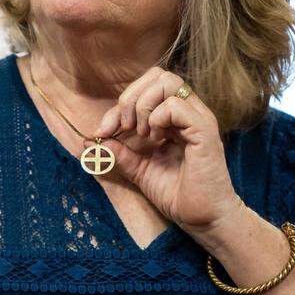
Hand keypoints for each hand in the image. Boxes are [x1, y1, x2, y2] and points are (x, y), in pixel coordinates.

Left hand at [94, 67, 243, 237]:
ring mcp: (198, 118)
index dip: (121, 103)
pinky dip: (158, 118)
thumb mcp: (139, 170)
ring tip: (142, 133)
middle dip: (131, 97)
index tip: (103, 130)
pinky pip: (177, 106)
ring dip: (145, 105)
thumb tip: (89, 142)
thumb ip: (118, 153)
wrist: (202, 220)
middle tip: (124, 127)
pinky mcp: (205, 131)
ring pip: (168, 82)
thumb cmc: (177, 195)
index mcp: (175, 117)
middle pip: (158, 75)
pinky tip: (156, 139)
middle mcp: (189, 112)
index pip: (147, 87)